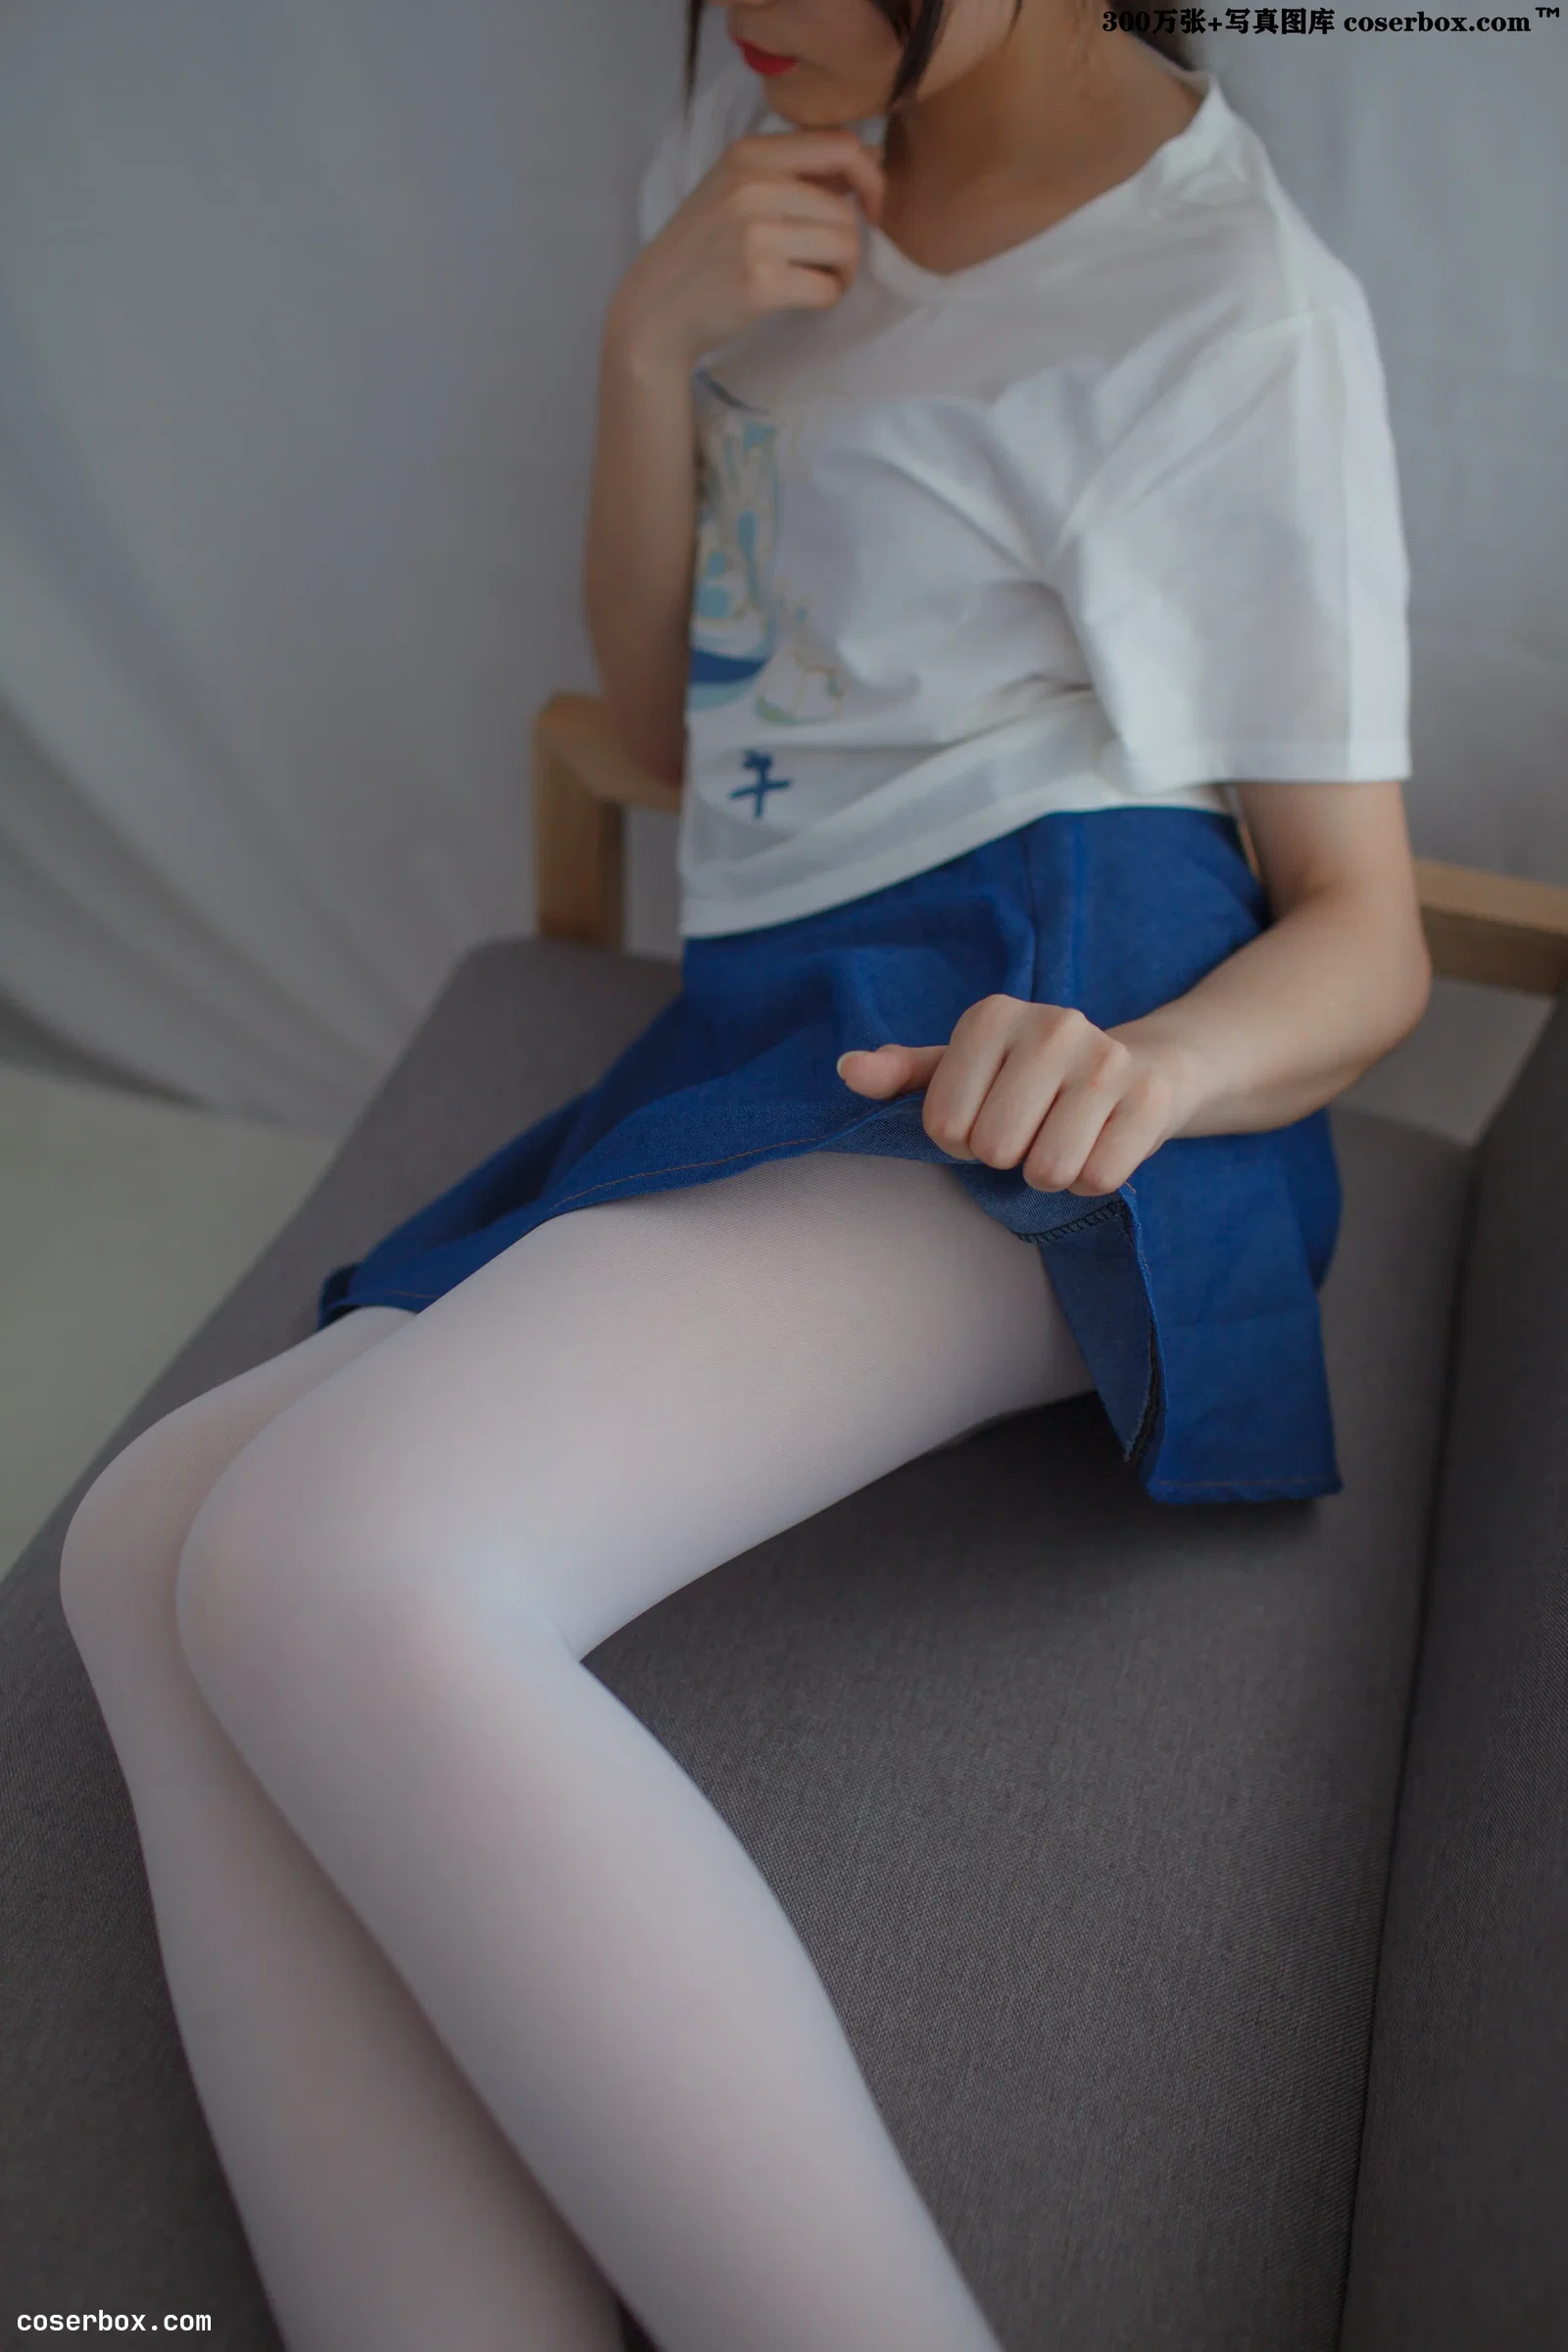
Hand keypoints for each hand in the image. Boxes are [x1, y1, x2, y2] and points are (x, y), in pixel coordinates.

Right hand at [609, 127, 884, 370]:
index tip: (868, 209)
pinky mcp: (760, 282)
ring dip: (842, 272)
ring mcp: (755, 234)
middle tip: (827, 264)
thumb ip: (794, 172)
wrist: (655, 307)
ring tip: (815, 280)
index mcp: (750, 154)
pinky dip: (826, 297)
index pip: (841, 145)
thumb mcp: (736, 189)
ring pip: (844, 247)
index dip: (871, 178)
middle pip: (846, 211)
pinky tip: (803, 299)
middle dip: (849, 244)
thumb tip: (870, 155)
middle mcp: (751, 186)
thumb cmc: (703, 250)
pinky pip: (827, 288)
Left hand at [835, 996, 1197, 1196]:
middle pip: (995, 1149)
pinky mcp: (1150, 1098)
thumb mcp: (962, 1070)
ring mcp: (1106, 1059)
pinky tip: (1098, 1144)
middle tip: (1029, 1131)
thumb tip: (848, 1070)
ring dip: (1049, 1173)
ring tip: (1063, 1138)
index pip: (945, 1125)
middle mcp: (1052, 1024)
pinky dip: (1092, 1178)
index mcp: (992, 1016)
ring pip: (1047, 1169)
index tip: (984, 1118)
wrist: (1140, 1067)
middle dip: (1006, 1158)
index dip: (960, 1141)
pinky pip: (1097, 1178)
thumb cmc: (1029, 1077)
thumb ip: (903, 1076)